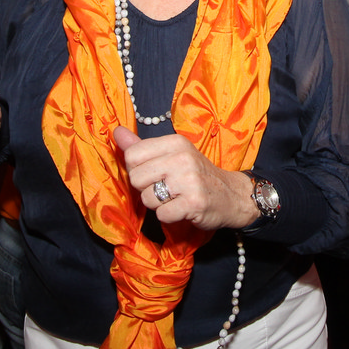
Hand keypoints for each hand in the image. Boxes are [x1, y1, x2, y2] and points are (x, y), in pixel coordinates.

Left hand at [116, 126, 256, 230]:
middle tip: (166, 188)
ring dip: (157, 204)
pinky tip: (182, 208)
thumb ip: (142, 147)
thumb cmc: (197, 175)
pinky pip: (162, 215)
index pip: (132, 155)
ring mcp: (189, 181)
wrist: (232, 195)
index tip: (155, 173)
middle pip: (136, 178)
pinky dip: (169, 216)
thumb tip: (116, 132)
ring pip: (147, 198)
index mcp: (175, 142)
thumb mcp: (173, 154)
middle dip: (146, 189)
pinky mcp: (193, 203)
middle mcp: (182, 158)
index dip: (137, 170)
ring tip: (175, 198)